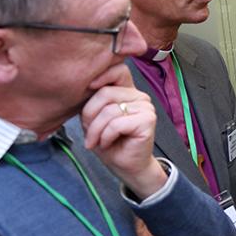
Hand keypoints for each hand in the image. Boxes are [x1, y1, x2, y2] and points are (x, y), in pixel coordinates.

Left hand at [81, 63, 164, 198]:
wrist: (125, 166)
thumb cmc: (110, 142)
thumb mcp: (94, 117)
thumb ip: (94, 99)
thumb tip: (89, 84)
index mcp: (127, 91)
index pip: (118, 70)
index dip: (101, 75)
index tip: (88, 88)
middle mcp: (139, 96)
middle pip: (105, 93)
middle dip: (90, 116)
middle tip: (89, 132)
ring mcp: (146, 107)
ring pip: (109, 111)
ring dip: (96, 130)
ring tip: (96, 141)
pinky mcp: (148, 120)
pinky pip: (117, 124)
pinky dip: (106, 136)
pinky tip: (107, 143)